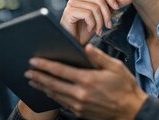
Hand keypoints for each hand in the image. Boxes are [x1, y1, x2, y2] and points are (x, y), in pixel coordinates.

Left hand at [24, 44, 147, 119]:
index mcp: (88, 80)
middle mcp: (80, 94)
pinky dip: (51, 96)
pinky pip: (61, 103)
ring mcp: (79, 105)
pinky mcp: (80, 112)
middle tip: (27, 70)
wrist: (131, 110)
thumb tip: (85, 47)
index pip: (60, 71)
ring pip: (55, 95)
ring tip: (32, 79)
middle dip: (38, 76)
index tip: (33, 60)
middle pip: (53, 84)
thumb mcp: (115, 67)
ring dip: (42, 86)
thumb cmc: (125, 86)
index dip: (45, 65)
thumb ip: (98, 56)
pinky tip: (47, 91)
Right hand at [60, 0, 118, 44]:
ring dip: (100, 22)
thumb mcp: (97, 17)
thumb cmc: (84, 31)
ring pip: (95, 8)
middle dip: (107, 14)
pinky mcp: (69, 11)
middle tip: (108, 25)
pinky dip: (92, 24)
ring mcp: (71, 3)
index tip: (116, 8)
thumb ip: (103, 8)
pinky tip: (89, 29)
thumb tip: (115, 2)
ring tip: (99, 30)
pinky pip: (88, 14)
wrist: (73, 42)